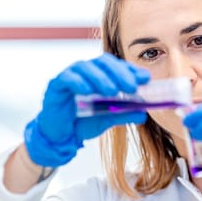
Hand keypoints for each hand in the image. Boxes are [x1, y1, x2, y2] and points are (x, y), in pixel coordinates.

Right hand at [25, 53, 149, 166]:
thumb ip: (124, 113)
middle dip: (119, 73)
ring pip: (85, 67)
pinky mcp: (55, 86)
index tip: (145, 79)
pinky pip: (66, 78)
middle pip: (103, 62)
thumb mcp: (107, 118)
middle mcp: (85, 72)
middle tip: (131, 87)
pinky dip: (78, 82)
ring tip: (113, 92)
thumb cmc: (82, 122)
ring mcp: (70, 76)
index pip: (117, 66)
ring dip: (101, 78)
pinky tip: (88, 91)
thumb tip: (143, 113)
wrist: (61, 137)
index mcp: (99, 76)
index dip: (131, 70)